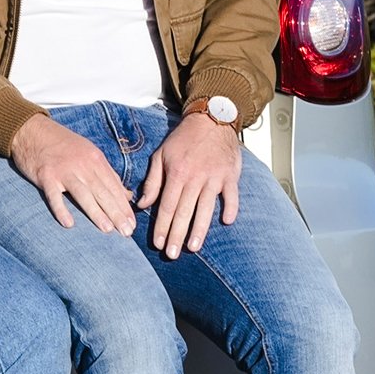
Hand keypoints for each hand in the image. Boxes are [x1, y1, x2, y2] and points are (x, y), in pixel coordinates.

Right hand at [10, 113, 135, 233]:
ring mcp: (64, 170)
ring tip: (108, 230)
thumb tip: (127, 195)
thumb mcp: (89, 154)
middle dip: (116, 213)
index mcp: (95, 159)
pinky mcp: (46, 176)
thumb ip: (107, 174)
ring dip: (96, 213)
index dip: (124, 206)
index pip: (114, 186)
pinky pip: (54, 195)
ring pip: (83, 194)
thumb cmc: (63, 145)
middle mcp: (82, 164)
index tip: (132, 224)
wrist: (32, 130)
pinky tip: (69, 224)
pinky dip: (61, 209)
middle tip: (127, 232)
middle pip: (102, 191)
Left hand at [137, 112, 243, 257]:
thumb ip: (152, 181)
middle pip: (184, 212)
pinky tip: (226, 222)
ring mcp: (214, 177)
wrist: (211, 118)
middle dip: (177, 235)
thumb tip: (143, 204)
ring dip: (200, 229)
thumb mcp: (161, 155)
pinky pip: (231, 195)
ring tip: (193, 247)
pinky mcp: (230, 175)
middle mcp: (195, 177)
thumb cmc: (184, 139)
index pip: (167, 206)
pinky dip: (230, 208)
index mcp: (177, 173)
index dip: (162, 226)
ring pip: (206, 208)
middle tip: (172, 254)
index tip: (158, 244)